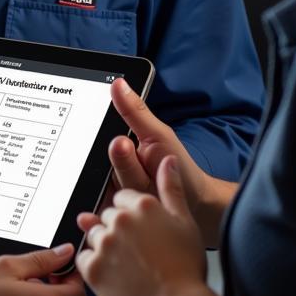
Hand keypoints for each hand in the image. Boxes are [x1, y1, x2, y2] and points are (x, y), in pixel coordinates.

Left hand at [77, 157, 207, 295]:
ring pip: (94, 236)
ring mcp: (104, 243)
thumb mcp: (185, 222)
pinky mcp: (92, 268)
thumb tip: (167, 160)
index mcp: (141, 205)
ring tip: (127, 266)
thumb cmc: (186, 269)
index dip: (132, 217)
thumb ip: (171, 188)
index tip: (142, 234)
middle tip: (137, 254)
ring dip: (105, 248)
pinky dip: (94, 267)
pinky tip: (113, 276)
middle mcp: (119, 219)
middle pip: (106, 217)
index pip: (121, 198)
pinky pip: (83, 259)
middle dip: (118, 231)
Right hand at [104, 78, 215, 237]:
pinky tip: (146, 203)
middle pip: (105, 167)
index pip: (100, 139)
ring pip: (111, 188)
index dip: (116, 146)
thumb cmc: (177, 166)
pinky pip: (109, 209)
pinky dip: (126, 209)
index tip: (128, 145)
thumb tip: (118, 82)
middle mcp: (109, 167)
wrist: (195, 206)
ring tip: (153, 186)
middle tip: (147, 169)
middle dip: (129, 168)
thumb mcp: (158, 135)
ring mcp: (111, 191)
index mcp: (116, 144)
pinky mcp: (115, 212)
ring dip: (136, 188)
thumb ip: (134, 112)